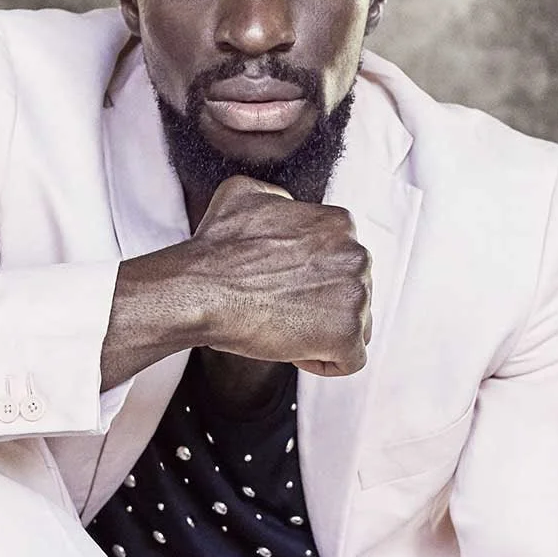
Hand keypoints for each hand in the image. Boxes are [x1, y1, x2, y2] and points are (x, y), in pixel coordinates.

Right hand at [188, 177, 371, 376]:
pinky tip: (293, 351)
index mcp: (339, 225)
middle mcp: (356, 255)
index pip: (342, 262)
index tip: (282, 288)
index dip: (312, 282)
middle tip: (280, 311)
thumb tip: (285, 206)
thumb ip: (278, 199)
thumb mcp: (244, 194)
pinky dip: (325, 362)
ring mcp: (356, 296)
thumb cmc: (215, 249)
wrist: (200, 290)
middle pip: (353, 294)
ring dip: (323, 334)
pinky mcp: (347, 335)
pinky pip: (351, 360)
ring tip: (284, 330)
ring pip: (355, 326)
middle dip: (322, 308)